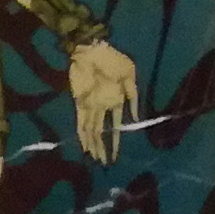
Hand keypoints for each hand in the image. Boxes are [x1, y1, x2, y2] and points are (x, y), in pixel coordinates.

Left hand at [66, 37, 138, 163]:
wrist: (92, 50)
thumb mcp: (130, 76)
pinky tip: (84, 146)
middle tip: (104, 163)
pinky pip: (80, 121)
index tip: (117, 155)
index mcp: (116, 101)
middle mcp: (102, 106)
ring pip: (91, 130)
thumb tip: (135, 118)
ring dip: (93, 145)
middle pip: (101, 132)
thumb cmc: (113, 60)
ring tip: (96, 160)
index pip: (116, 126)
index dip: (115, 141)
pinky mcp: (79, 102)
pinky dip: (82, 135)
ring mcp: (90, 105)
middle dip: (103, 148)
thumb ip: (133, 97)